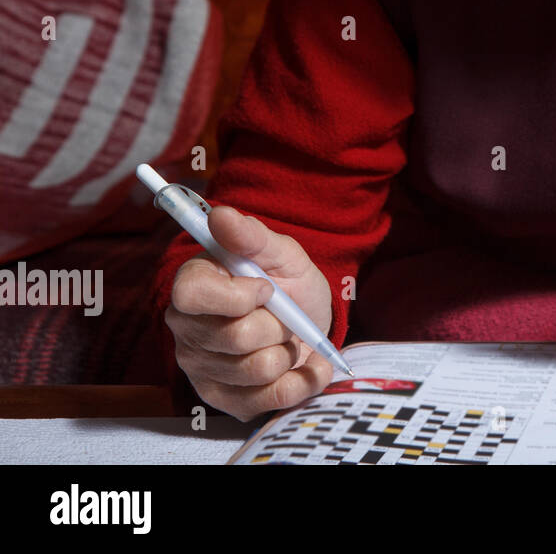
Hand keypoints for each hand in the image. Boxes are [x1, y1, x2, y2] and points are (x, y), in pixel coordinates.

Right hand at [164, 206, 334, 422]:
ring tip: (288, 338)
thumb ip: (253, 236)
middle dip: (280, 324)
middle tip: (286, 315)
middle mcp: (187, 329)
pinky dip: (301, 382)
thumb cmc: (288, 283)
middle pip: (237, 337)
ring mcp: (201, 368)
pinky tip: (305, 365)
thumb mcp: (281, 253)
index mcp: (193, 285)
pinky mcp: (223, 400)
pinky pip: (268, 400)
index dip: (239, 295)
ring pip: (258, 370)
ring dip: (290, 351)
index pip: (191, 294)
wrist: (308, 321)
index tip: (267, 288)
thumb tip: (220, 214)